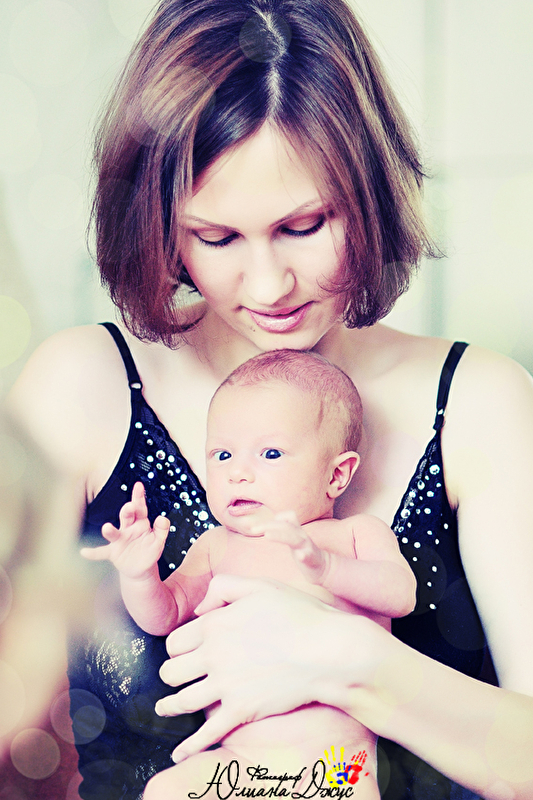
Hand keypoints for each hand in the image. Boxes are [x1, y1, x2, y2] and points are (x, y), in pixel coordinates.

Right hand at [80, 481, 168, 579]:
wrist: (141, 569)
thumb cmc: (150, 550)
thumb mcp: (159, 540)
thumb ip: (162, 529)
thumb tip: (162, 518)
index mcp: (140, 523)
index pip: (140, 508)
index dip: (139, 497)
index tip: (139, 485)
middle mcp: (128, 528)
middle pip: (127, 517)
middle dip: (127, 510)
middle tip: (130, 506)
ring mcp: (119, 540)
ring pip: (114, 533)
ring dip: (110, 530)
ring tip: (106, 528)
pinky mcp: (113, 552)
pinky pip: (101, 552)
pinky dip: (93, 552)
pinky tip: (84, 552)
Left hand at [154, 573, 367, 763]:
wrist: (327, 651)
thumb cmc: (300, 615)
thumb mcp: (260, 586)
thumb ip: (224, 588)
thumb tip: (200, 608)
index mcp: (216, 624)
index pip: (175, 640)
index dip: (178, 646)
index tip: (184, 651)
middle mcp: (214, 655)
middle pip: (172, 670)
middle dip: (171, 672)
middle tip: (177, 675)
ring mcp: (226, 685)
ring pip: (181, 700)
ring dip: (169, 705)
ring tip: (165, 707)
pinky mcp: (241, 710)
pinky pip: (207, 733)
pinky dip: (189, 746)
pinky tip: (179, 753)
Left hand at [253, 511, 329, 583]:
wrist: (324, 567)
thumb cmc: (305, 551)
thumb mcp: (292, 538)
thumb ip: (282, 530)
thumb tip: (267, 525)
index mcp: (296, 531)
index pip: (288, 517)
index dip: (274, 518)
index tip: (259, 526)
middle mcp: (302, 535)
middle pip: (285, 525)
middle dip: (268, 525)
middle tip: (252, 529)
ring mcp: (307, 546)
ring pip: (294, 538)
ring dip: (280, 535)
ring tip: (267, 536)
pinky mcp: (312, 559)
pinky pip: (308, 555)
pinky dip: (304, 555)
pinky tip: (300, 556)